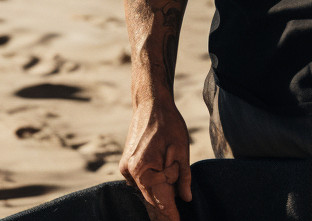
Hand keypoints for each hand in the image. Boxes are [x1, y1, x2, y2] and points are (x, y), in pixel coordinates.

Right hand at [120, 94, 191, 219]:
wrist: (150, 102)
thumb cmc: (168, 123)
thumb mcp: (182, 148)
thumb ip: (183, 176)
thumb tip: (185, 198)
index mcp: (144, 169)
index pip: (161, 199)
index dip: (172, 213)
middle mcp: (130, 172)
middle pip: (152, 197)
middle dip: (167, 202)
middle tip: (178, 213)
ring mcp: (125, 168)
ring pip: (146, 189)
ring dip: (159, 190)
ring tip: (172, 184)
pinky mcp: (125, 163)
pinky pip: (141, 180)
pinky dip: (151, 181)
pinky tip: (161, 172)